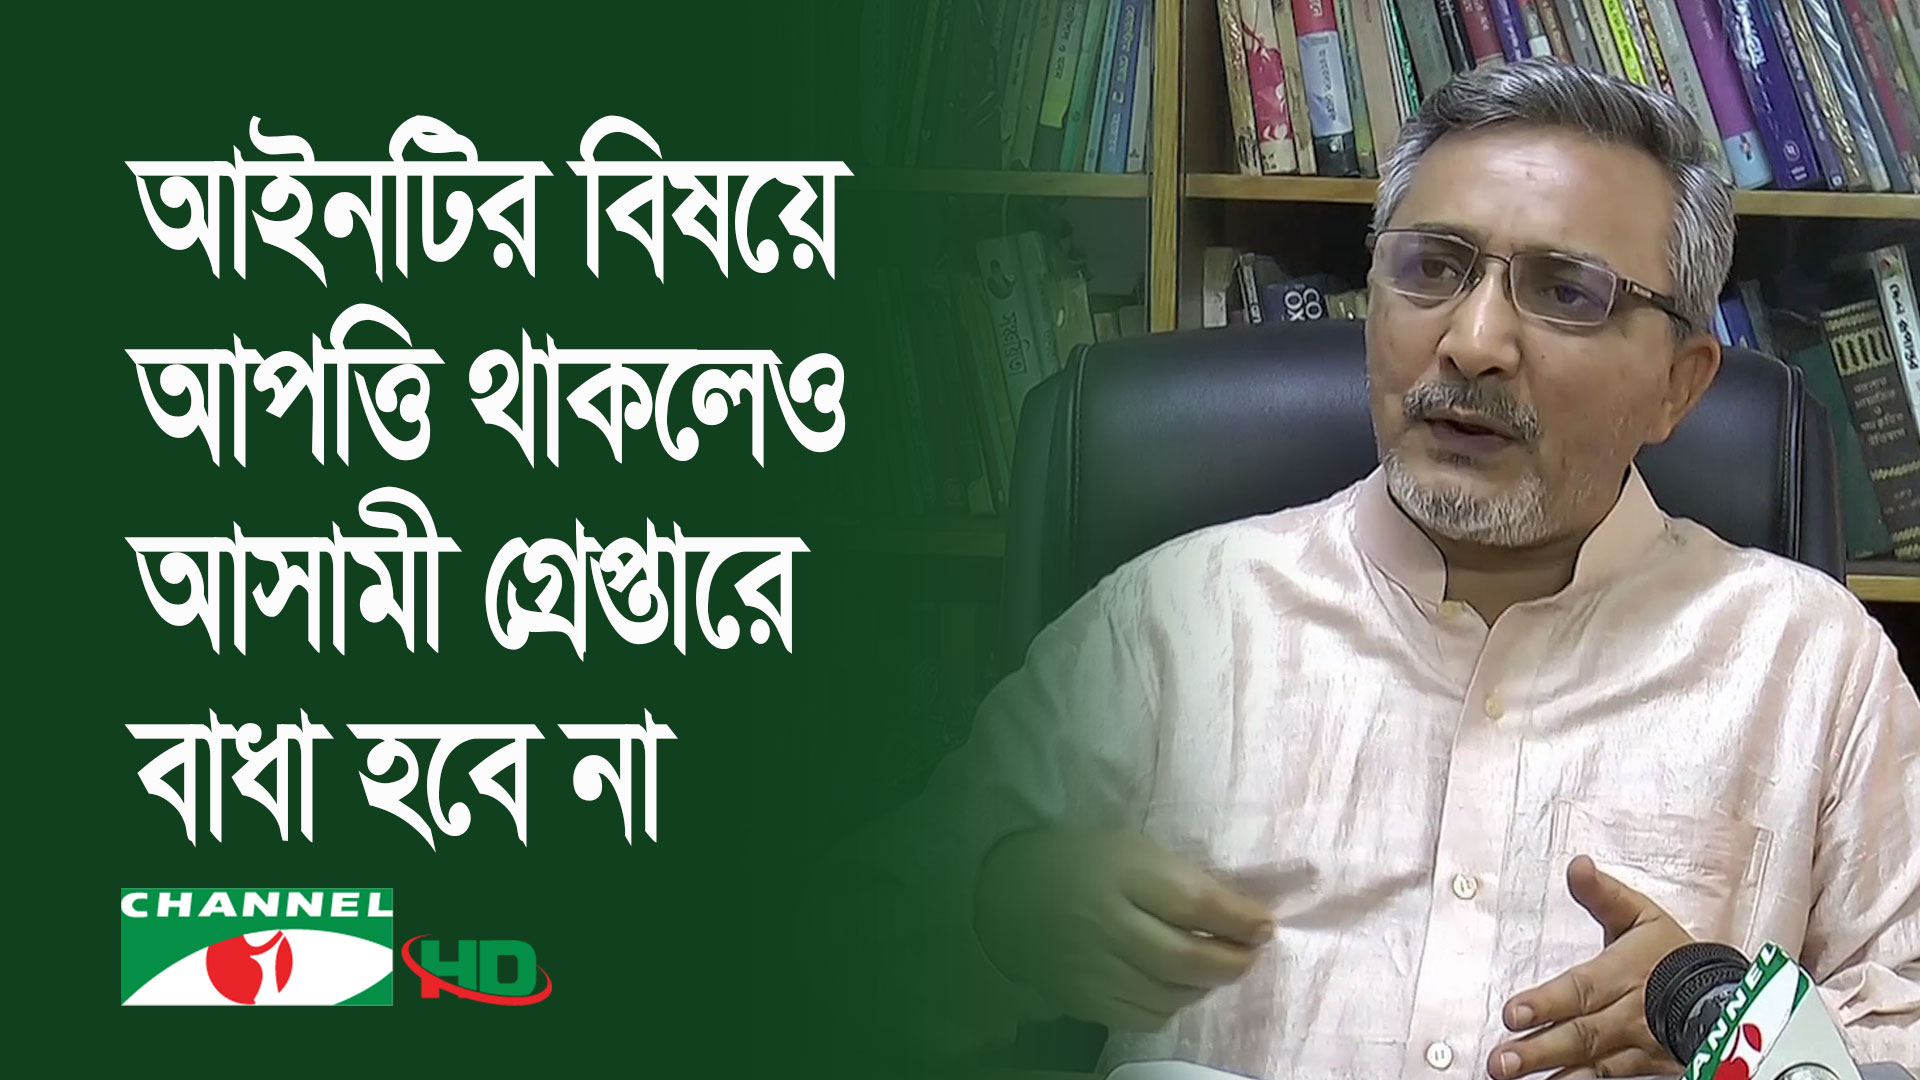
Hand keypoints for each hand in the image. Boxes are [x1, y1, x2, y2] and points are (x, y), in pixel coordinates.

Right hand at [972, 828, 1272, 1030]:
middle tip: (1250, 955)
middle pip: (1186, 958)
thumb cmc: (1086, 865)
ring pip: (1172, 995)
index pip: (1194, 903)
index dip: (1240, 920)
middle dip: (1232, 962)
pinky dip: (1172, 1005)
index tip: (1265, 926)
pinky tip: (1173, 985)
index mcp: (1121, 872)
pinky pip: (1146, 1016)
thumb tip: (1247, 921)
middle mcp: (1105, 923)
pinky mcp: (1084, 1000)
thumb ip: (1186, 883)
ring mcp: (1092, 968)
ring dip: (1205, 985)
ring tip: (1211, 967)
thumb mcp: (1135, 852)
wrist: (1010, 896)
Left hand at [1490, 855, 1693, 1078]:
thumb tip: (1577, 866)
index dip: (1546, 1002)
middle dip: (1539, 1050)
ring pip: (1593, 1064)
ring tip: (1514, 1079)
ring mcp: (1637, 1046)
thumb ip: (1602, 894)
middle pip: (1581, 1035)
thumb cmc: (1674, 954)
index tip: (1513, 1012)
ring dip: (1553, 1073)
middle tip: (1500, 1061)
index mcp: (1624, 973)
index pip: (1581, 990)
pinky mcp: (1644, 1067)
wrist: (1726, 995)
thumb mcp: (1640, 915)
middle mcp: (1630, 1014)